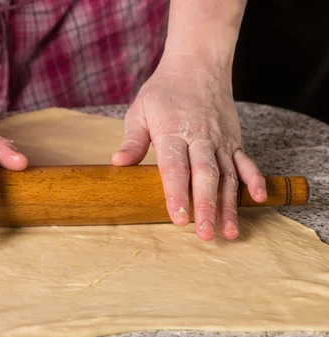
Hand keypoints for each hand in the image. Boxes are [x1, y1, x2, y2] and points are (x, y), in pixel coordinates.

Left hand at [112, 55, 266, 240]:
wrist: (197, 64)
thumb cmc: (163, 91)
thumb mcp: (140, 111)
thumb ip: (132, 140)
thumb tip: (118, 163)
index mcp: (173, 132)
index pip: (175, 167)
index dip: (177, 194)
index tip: (179, 218)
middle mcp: (200, 137)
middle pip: (205, 176)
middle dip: (206, 207)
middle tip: (205, 234)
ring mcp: (220, 139)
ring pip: (227, 175)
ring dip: (229, 204)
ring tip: (228, 231)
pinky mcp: (234, 139)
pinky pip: (246, 162)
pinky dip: (253, 180)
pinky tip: (257, 199)